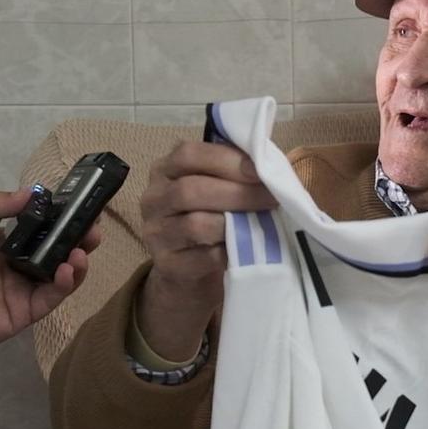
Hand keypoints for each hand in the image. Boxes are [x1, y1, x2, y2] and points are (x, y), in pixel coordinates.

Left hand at [0, 188, 100, 358]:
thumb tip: (30, 192)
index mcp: (9, 244)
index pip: (44, 229)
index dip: (63, 218)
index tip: (81, 205)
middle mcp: (23, 265)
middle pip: (61, 251)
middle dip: (81, 237)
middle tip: (94, 226)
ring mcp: (27, 289)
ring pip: (63, 274)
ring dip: (79, 260)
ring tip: (84, 247)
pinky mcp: (27, 311)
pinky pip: (52, 296)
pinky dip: (65, 283)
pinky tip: (67, 269)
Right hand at [137, 141, 276, 359]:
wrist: (189, 274)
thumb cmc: (211, 220)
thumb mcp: (217, 190)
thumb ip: (235, 173)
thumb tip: (274, 165)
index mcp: (165, 170)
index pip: (188, 155)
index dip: (226, 159)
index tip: (259, 170)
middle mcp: (153, 199)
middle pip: (190, 190)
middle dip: (238, 193)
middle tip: (272, 198)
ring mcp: (156, 234)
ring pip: (196, 224)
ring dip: (236, 222)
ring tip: (265, 222)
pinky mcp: (167, 266)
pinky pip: (204, 257)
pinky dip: (231, 252)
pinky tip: (249, 249)